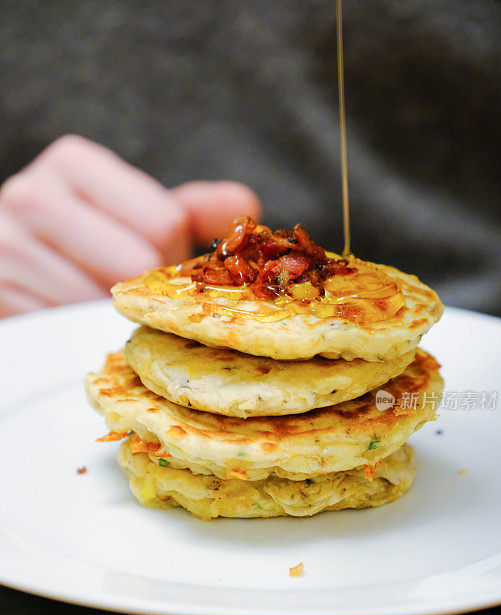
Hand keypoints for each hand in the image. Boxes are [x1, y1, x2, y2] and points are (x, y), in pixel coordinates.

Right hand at [0, 135, 260, 316]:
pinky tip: (72, 317)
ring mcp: (7, 249)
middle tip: (128, 291)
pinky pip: (67, 333)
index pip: (163, 224)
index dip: (170, 255)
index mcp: (73, 164)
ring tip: (94, 300)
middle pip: (135, 266)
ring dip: (111, 316)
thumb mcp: (135, 215)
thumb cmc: (84, 240)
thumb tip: (246, 208)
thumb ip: (190, 211)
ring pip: (100, 307)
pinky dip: (81, 335)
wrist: (13, 263)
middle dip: (145, 290)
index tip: (152, 260)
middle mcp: (31, 196)